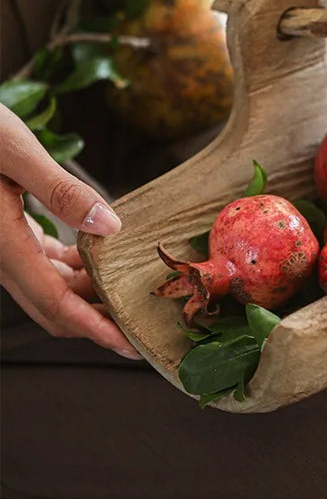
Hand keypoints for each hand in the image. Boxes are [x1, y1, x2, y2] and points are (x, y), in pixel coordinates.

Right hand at [0, 105, 140, 358]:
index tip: (128, 346)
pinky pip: (45, 263)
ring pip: (51, 286)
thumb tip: (109, 227)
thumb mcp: (14, 151)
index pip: (54, 302)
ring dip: (90, 295)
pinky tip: (102, 258)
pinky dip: (76, 269)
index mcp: (2, 242)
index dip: (94, 328)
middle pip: (54, 305)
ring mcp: (3, 246)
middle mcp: (1, 253)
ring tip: (131, 294)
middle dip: (98, 322)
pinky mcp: (8, 232)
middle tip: (141, 327)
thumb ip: (60, 190)